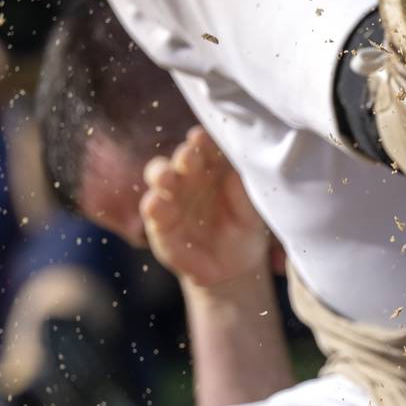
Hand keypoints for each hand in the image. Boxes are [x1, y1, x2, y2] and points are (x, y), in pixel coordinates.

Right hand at [139, 127, 272, 289]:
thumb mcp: (252, 214)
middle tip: (190, 154)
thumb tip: (238, 172)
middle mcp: (190, 178)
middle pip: (182, 158)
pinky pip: (153, 212)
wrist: (232, 267)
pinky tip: (156, 203)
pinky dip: (153, 205)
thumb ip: (244, 195)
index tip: (205, 137)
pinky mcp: (160, 224)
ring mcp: (173, 199)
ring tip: (166, 176)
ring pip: (160, 178)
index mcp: (214, 167)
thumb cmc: (243, 229)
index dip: (205, 141)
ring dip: (160, 173)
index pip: (208, 147)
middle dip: (184, 154)